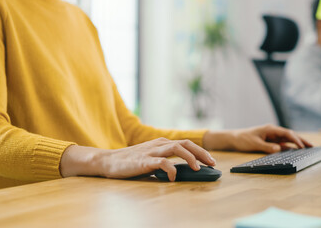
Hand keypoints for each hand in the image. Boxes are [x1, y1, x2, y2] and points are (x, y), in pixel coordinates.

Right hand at [60, 138, 215, 181]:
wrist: (108, 161)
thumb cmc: (131, 162)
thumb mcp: (151, 158)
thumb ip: (165, 160)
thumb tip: (183, 170)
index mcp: (162, 142)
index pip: (186, 144)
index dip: (200, 151)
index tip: (211, 161)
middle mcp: (159, 144)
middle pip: (185, 143)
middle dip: (201, 153)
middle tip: (212, 164)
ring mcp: (151, 151)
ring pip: (176, 148)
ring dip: (190, 158)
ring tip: (198, 169)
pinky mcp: (144, 160)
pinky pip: (161, 162)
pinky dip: (170, 169)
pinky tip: (174, 177)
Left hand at [203, 124, 312, 152]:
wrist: (234, 138)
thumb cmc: (243, 139)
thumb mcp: (254, 144)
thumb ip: (266, 147)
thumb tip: (279, 149)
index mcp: (270, 129)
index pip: (286, 133)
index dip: (295, 140)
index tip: (302, 147)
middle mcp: (273, 131)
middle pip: (290, 135)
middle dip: (301, 140)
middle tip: (312, 146)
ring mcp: (272, 136)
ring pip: (288, 139)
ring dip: (297, 143)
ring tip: (309, 148)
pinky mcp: (270, 141)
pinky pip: (283, 143)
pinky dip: (290, 147)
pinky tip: (297, 151)